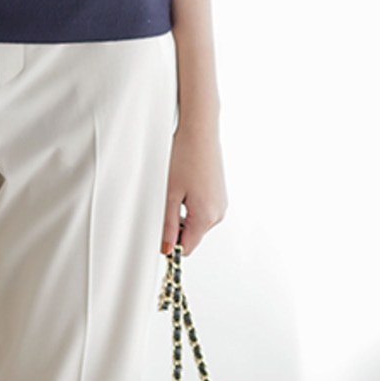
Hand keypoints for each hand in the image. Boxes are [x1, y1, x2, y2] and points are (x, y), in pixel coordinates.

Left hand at [161, 116, 227, 256]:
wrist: (200, 132)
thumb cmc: (185, 157)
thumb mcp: (169, 195)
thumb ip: (168, 225)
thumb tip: (167, 248)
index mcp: (206, 216)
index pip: (187, 248)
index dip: (170, 245)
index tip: (158, 234)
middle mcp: (218, 213)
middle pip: (192, 236)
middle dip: (175, 228)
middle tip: (164, 205)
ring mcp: (221, 204)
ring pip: (196, 224)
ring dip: (183, 216)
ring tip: (175, 192)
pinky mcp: (219, 195)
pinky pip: (203, 211)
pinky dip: (191, 206)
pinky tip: (184, 187)